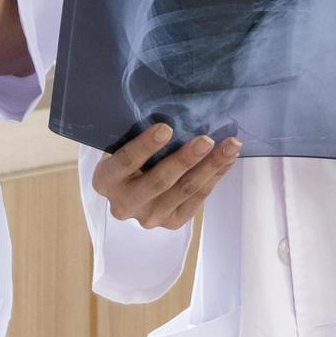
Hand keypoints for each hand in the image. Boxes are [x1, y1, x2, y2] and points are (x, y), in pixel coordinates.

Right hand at [91, 121, 239, 232]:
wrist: (127, 190)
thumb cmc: (126, 155)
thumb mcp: (121, 145)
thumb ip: (137, 135)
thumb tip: (174, 112)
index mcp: (106, 180)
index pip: (126, 162)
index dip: (146, 146)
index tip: (166, 128)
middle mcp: (124, 204)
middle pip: (160, 181)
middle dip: (185, 159)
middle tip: (207, 139)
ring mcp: (148, 218)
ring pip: (184, 191)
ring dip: (210, 167)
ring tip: (229, 146)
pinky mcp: (170, 224)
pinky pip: (197, 199)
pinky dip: (214, 177)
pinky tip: (227, 160)